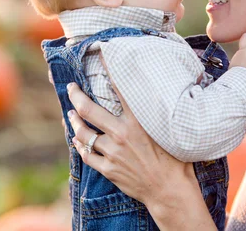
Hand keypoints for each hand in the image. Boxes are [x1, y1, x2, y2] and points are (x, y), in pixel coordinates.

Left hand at [65, 83, 194, 206]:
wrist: (170, 190)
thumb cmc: (175, 159)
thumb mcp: (168, 131)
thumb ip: (156, 115)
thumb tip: (157, 95)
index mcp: (138, 121)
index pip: (119, 89)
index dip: (108, 71)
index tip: (101, 56)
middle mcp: (122, 134)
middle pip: (89, 110)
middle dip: (76, 96)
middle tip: (70, 88)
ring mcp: (113, 153)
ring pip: (83, 134)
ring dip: (74, 122)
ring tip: (70, 114)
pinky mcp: (108, 169)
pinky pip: (87, 155)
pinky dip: (80, 146)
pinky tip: (77, 140)